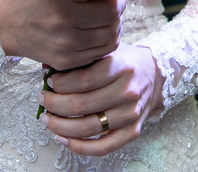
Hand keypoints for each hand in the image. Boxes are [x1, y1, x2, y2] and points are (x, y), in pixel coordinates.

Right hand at [0, 0, 127, 70]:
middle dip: (118, 4)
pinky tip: (98, 32)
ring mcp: (65, 41)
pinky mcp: (66, 59)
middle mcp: (62, 16)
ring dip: (115, 23)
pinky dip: (106, 40)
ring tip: (107, 17)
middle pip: (113, 11)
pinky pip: (102, 51)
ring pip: (112, 33)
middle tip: (113, 0)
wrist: (5, 24)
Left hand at [40, 43, 163, 156]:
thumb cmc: (124, 61)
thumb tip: (47, 68)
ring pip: (87, 128)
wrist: (154, 74)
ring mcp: (130, 114)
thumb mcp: (106, 51)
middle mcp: (128, 92)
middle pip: (81, 105)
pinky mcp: (132, 132)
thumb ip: (80, 59)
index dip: (60, 84)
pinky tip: (62, 139)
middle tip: (42, 99)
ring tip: (46, 118)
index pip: (83, 80)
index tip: (49, 82)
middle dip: (54, 104)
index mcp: (121, 67)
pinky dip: (79, 146)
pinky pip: (102, 147)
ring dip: (60, 126)